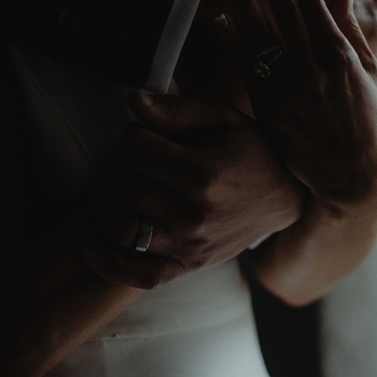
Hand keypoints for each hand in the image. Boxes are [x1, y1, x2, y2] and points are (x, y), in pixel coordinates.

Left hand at [82, 92, 303, 287]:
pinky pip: (140, 275)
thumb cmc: (250, 151)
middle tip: (133, 161)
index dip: (130, 136)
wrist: (285, 195)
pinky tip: (91, 248)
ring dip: (106, 205)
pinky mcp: (189, 266)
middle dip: (118, 166)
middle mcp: (194, 212)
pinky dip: (110, 264)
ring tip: (119, 191)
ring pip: (120, 227)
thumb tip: (133, 101)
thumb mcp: (221, 119)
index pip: (133, 148)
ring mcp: (190, 245)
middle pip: (121, 185)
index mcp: (201, 172)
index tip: (145, 137)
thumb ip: (175, 109)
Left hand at [217, 0, 376, 216]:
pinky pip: (248, 66)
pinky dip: (235, 41)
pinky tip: (222, 20)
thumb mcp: (370, 74)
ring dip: (245, 1)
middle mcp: (315, 66)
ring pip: (262, 33)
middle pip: (285, 10)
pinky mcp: (272, 107)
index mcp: (342, 55)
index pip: (314, 6)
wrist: (351, 177)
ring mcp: (291, 86)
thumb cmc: (366, 125)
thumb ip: (353, 32)